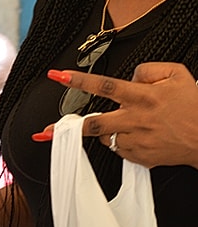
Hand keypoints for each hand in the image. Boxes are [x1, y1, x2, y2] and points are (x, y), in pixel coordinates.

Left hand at [37, 63, 197, 167]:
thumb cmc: (194, 106)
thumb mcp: (176, 75)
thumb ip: (148, 70)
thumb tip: (129, 75)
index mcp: (142, 97)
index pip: (104, 86)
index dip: (79, 81)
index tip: (58, 76)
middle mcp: (136, 119)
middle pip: (93, 124)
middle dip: (66, 129)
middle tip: (44, 131)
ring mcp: (136, 141)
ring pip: (105, 137)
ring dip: (103, 131)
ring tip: (123, 124)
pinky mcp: (139, 157)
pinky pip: (119, 149)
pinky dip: (121, 142)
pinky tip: (138, 136)